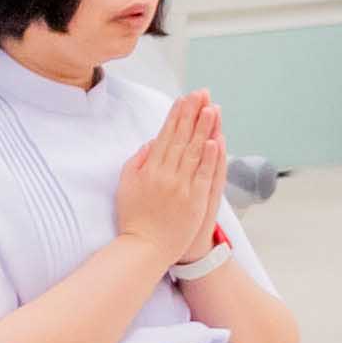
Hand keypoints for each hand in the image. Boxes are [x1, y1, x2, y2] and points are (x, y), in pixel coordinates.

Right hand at [112, 93, 226, 268]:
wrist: (144, 248)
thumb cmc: (133, 218)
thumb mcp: (126, 187)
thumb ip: (136, 163)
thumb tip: (151, 143)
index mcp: (149, 170)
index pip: (165, 136)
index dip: (175, 116)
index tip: (183, 99)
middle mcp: (166, 175)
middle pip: (182, 139)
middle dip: (192, 114)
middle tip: (201, 94)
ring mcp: (182, 187)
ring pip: (195, 153)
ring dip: (204, 129)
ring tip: (212, 109)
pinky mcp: (194, 200)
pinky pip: (204, 175)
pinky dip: (211, 158)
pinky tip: (215, 141)